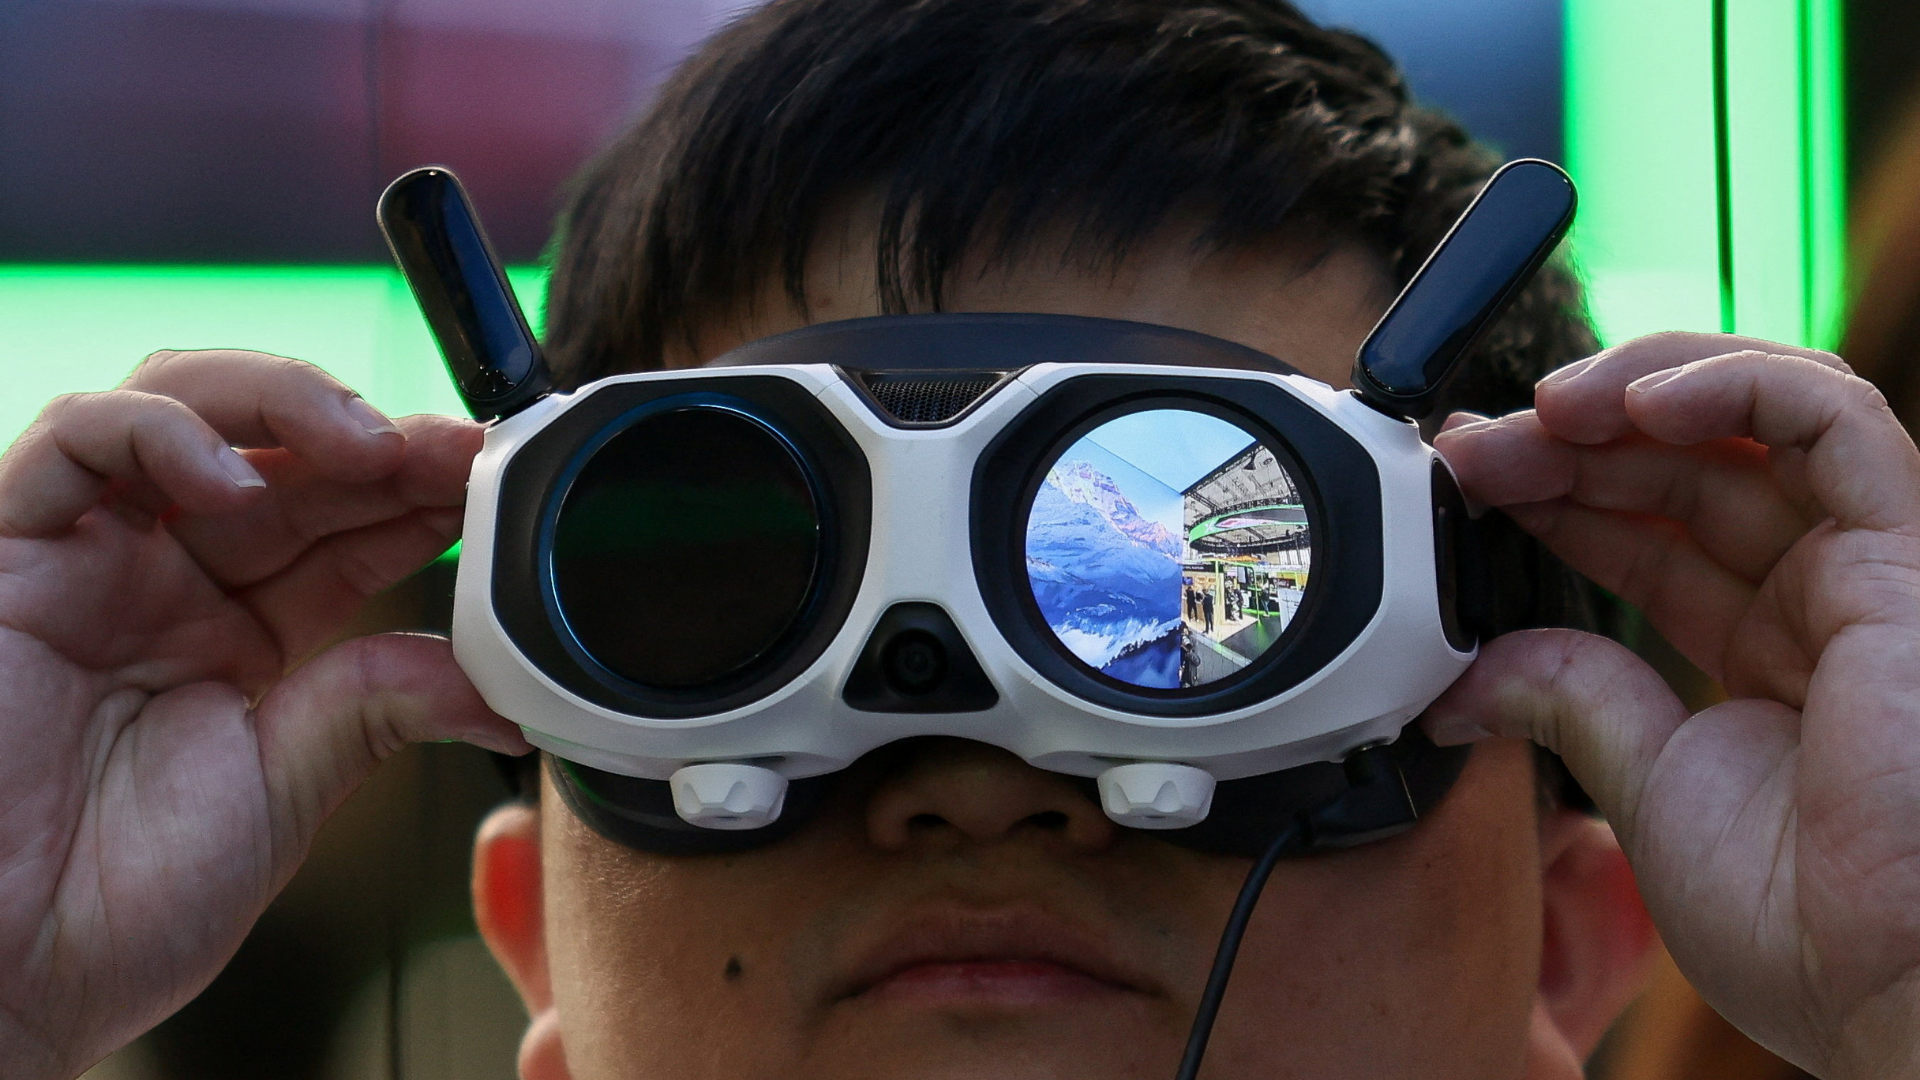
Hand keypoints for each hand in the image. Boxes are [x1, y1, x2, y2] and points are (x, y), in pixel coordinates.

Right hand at [0, 350, 527, 1079]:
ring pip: (181, 406)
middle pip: (280, 455)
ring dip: (283, 402)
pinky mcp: (7, 554)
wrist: (0, 976)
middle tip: (453, 445)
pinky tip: (236, 481)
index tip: (489, 472)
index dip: (415, 487)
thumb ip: (379, 707)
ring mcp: (90, 560)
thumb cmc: (116, 905)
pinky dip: (162, 434)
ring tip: (364, 446)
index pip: (343, 525)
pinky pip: (74, 440)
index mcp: (241, 636)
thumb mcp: (286, 788)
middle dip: (376, 437)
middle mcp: (167, 583)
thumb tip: (501, 688)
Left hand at [1430, 333, 1919, 1078]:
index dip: (1554, 496)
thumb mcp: (1646, 783)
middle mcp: (1817, 602)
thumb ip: (1569, 698)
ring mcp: (1865, 571)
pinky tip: (1635, 403)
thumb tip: (1457, 679)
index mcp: (1765, 660)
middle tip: (1470, 448)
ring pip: (1755, 418)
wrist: (1889, 977)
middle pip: (1683, 470)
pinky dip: (1730, 384)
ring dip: (1634, 394)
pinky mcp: (1905, 552)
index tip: (1463, 484)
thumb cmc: (1803, 920)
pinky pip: (1831, 419)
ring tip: (1540, 412)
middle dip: (1566, 445)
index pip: (1647, 537)